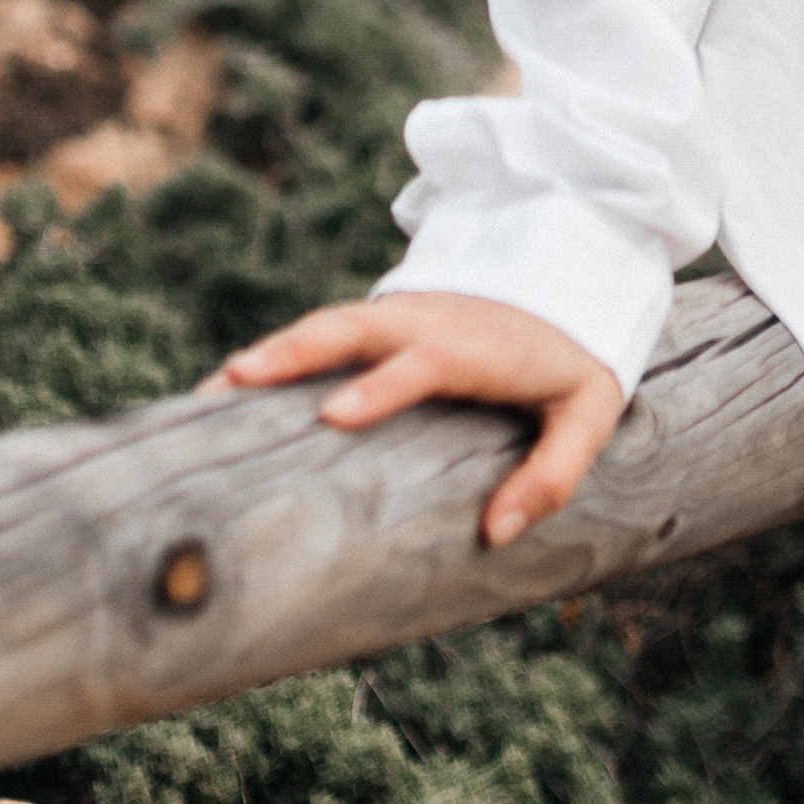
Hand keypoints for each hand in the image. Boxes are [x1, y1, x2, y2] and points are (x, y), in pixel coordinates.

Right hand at [206, 291, 624, 548]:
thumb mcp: (591, 412)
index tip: (333, 414)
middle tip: (236, 381)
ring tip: (213, 387)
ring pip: (332, 322)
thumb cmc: (577, 356)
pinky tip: (235, 386)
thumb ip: (553, 472)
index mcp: (481, 347)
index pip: (426, 361)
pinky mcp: (390, 317)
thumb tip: (495, 532)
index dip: (381, 385)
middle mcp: (433, 321)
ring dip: (275, 349)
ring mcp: (406, 313)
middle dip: (296, 352)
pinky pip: (331, 330)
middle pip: (357, 326)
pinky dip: (283, 350)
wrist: (576, 271)